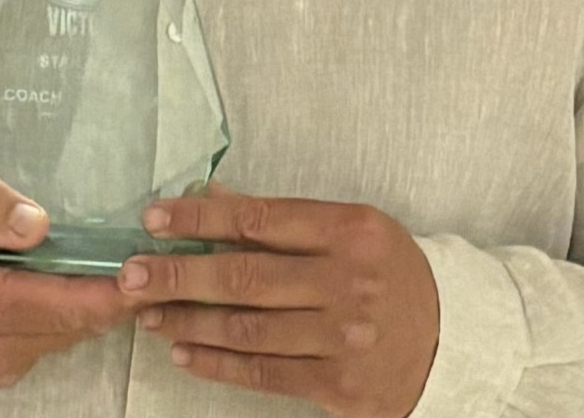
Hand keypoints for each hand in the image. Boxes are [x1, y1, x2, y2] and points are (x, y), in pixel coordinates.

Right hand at [0, 155, 138, 386]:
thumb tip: (37, 224)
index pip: (58, 305)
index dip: (111, 290)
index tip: (150, 265)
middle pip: (75, 323)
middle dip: (121, 293)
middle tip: (157, 254)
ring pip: (71, 333)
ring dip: (103, 301)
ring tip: (131, 258)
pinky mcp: (1, 364)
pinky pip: (56, 337)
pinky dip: (79, 309)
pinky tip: (92, 275)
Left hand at [116, 188, 439, 416]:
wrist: (452, 340)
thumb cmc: (391, 274)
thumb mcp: (352, 230)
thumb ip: (283, 218)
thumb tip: (212, 198)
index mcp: (352, 231)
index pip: (261, 218)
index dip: (201, 218)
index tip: (156, 219)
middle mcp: (348, 282)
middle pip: (245, 276)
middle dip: (178, 274)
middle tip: (131, 274)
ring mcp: (343, 337)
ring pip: (247, 328)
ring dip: (188, 321)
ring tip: (149, 313)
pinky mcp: (339, 385)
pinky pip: (263, 372)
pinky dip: (216, 363)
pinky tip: (183, 351)